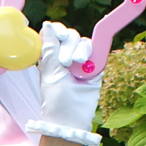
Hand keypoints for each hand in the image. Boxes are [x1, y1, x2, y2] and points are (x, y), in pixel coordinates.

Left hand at [25, 21, 102, 145]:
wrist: (72, 120)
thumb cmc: (56, 100)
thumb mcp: (50, 72)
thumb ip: (50, 47)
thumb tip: (47, 25)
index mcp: (51, 57)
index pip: (56, 34)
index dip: (58, 31)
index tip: (58, 35)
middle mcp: (66, 57)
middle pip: (71, 36)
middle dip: (68, 45)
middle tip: (65, 63)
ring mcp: (81, 63)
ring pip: (84, 43)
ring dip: (80, 51)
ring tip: (75, 66)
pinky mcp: (95, 69)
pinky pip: (97, 54)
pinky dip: (93, 57)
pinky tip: (87, 68)